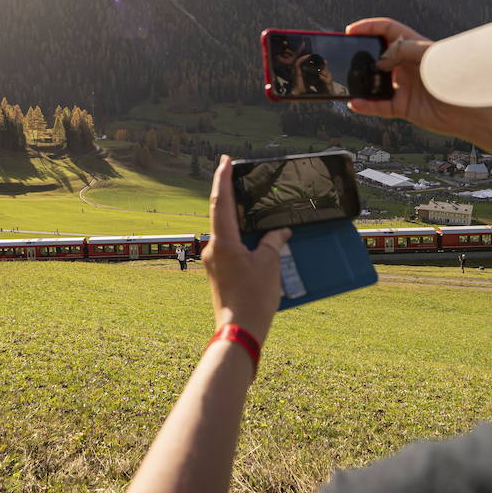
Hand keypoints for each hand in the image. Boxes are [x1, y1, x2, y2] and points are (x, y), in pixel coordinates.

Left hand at [201, 156, 290, 343]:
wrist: (239, 332)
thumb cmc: (253, 299)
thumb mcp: (269, 265)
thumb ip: (273, 243)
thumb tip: (278, 233)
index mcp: (222, 242)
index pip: (220, 202)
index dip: (222, 178)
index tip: (225, 160)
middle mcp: (213, 249)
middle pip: (219, 213)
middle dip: (228, 193)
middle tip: (238, 174)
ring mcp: (214, 262)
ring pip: (225, 231)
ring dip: (237, 216)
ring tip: (250, 203)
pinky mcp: (219, 273)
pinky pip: (230, 246)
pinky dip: (241, 236)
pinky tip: (255, 235)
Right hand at [345, 17, 470, 137]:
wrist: (472, 109)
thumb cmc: (456, 76)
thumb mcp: (428, 54)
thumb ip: (402, 50)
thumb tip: (379, 60)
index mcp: (414, 47)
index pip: (388, 31)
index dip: (370, 27)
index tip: (352, 30)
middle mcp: (407, 66)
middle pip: (378, 55)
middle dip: (361, 53)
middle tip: (345, 54)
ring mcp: (404, 86)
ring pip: (375, 82)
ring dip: (361, 81)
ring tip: (347, 79)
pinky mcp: (404, 107)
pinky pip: (379, 106)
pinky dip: (366, 105)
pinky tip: (356, 103)